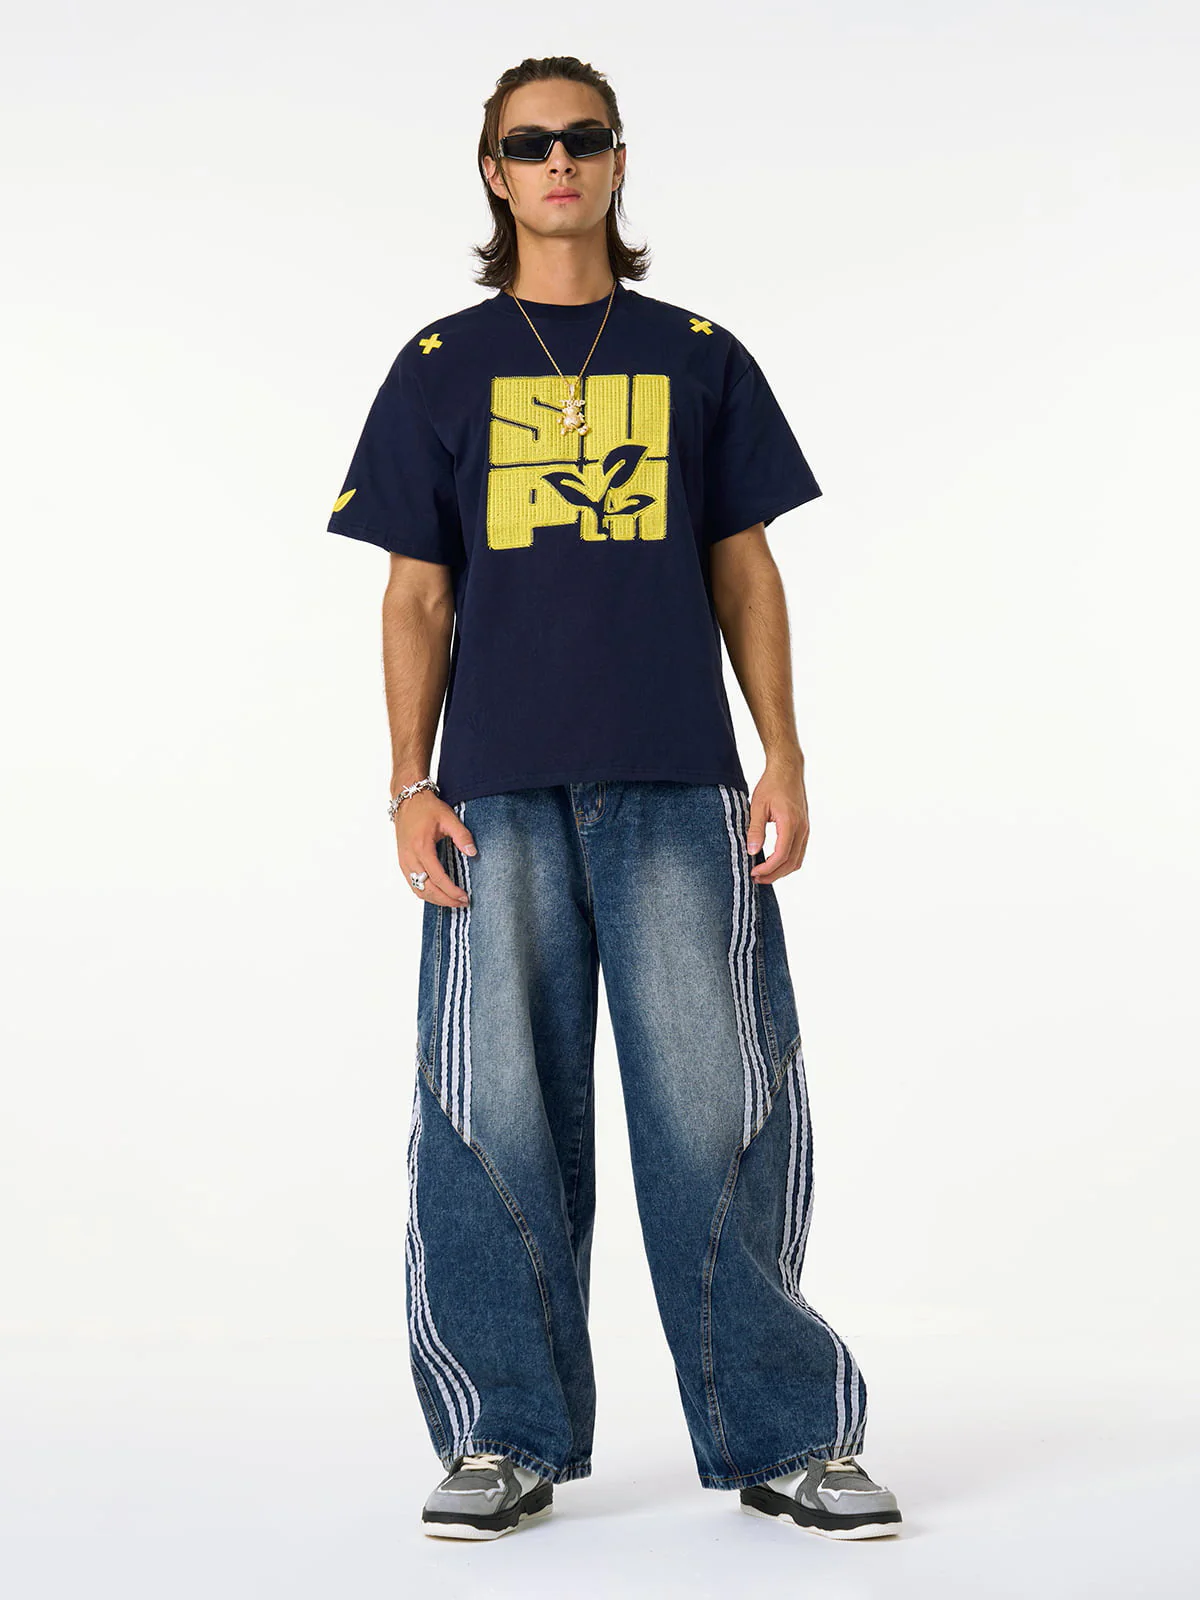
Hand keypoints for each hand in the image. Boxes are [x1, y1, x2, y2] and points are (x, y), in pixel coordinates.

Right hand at [395, 792, 476, 907]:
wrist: (407, 800)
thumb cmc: (427, 808)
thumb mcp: (448, 818)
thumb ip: (462, 836)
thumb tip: (473, 853)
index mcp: (421, 848)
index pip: (437, 878)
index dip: (451, 891)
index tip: (464, 897)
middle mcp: (409, 858)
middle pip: (427, 889)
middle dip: (445, 900)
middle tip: (462, 903)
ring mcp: (404, 861)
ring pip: (418, 890)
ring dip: (435, 900)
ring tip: (452, 902)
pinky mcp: (402, 862)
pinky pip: (412, 884)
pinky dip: (425, 893)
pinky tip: (438, 894)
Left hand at [746, 758, 808, 884]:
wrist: (788, 770)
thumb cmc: (772, 784)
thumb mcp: (757, 806)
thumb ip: (755, 830)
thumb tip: (751, 851)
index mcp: (790, 823)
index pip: (781, 855)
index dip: (767, 868)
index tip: (753, 873)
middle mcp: (802, 829)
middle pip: (791, 862)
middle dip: (773, 875)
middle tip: (756, 878)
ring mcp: (805, 829)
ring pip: (797, 860)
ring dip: (781, 871)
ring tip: (763, 873)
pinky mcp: (804, 828)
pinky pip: (799, 852)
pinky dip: (787, 862)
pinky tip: (773, 862)